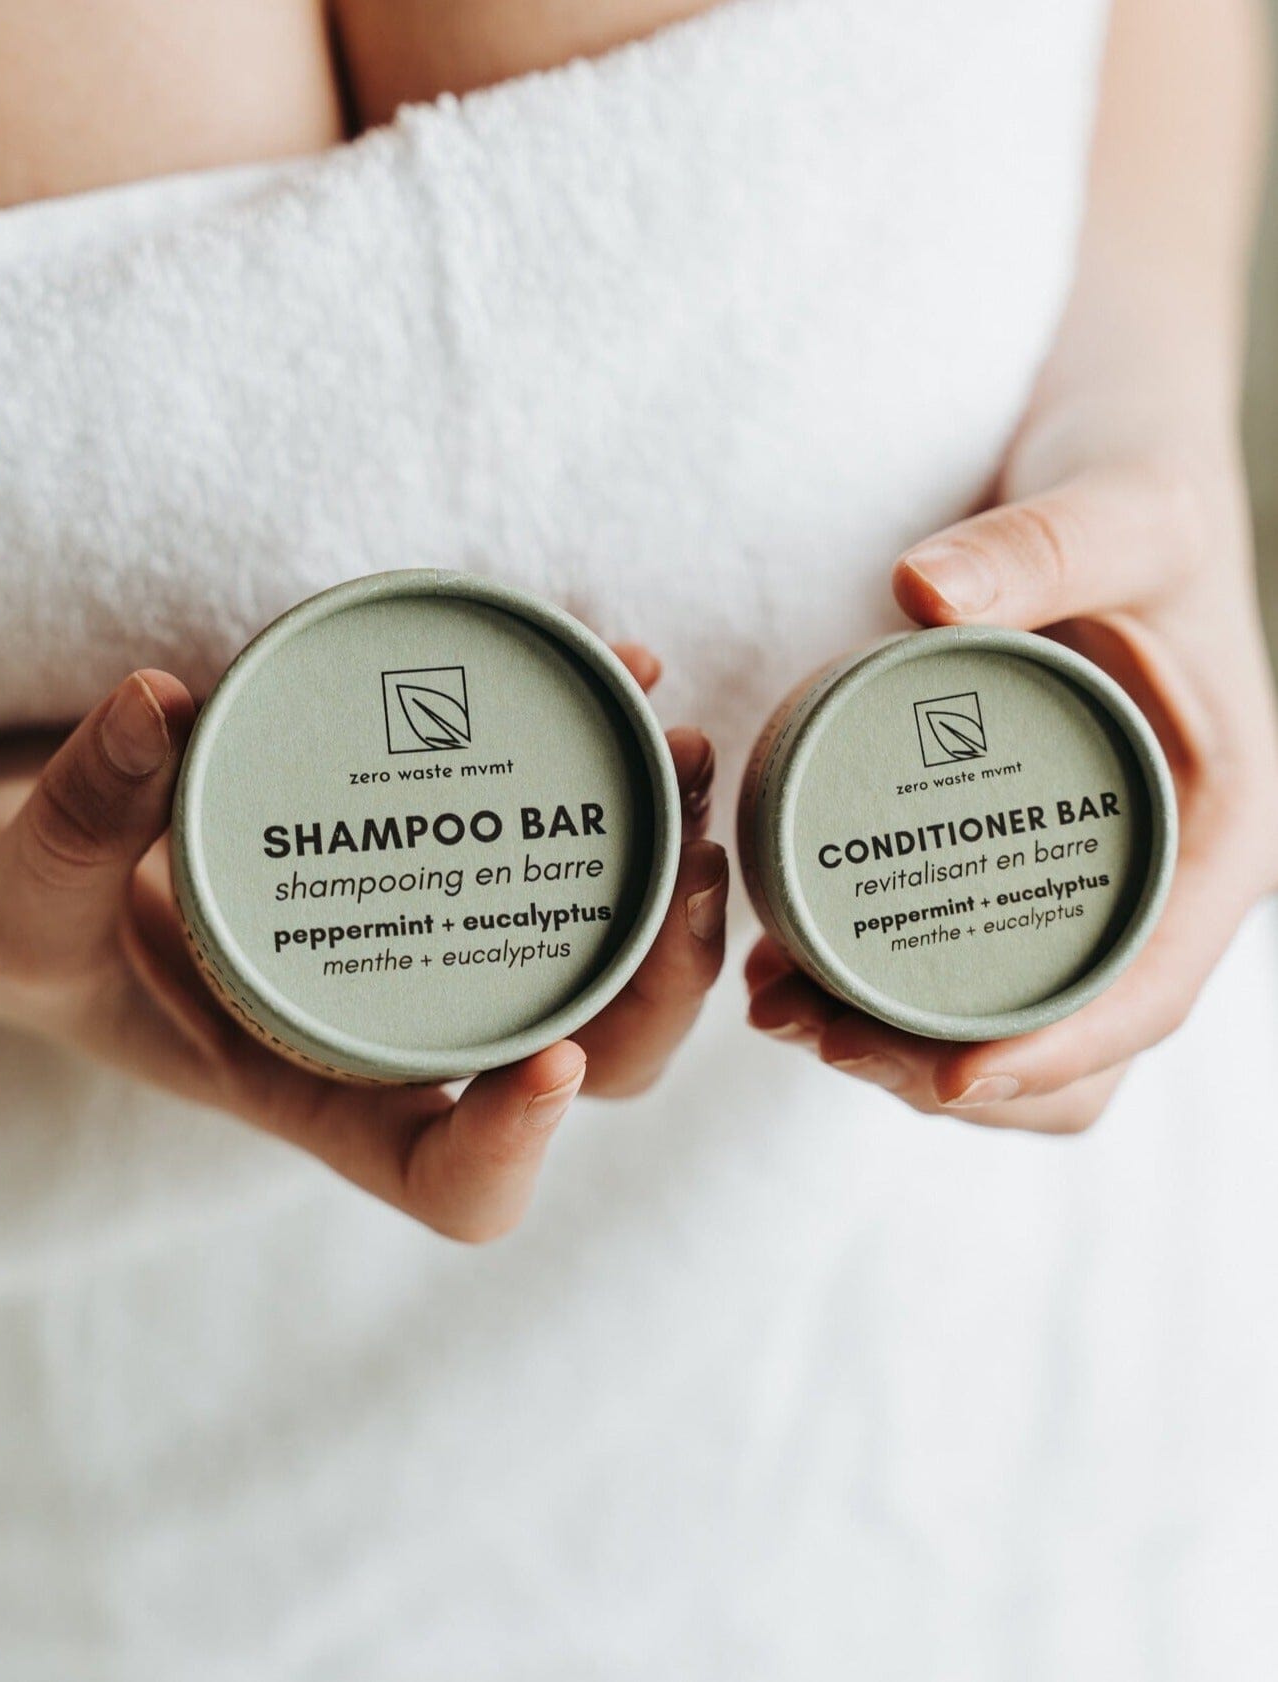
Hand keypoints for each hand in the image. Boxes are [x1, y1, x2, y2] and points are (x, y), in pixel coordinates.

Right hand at [0, 650, 725, 1238]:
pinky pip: (575, 828)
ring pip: (621, 948)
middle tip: (686, 867)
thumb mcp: (30, 897)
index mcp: (325, 1093)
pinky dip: (618, 759)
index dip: (516, 1147)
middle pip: (595, 1061)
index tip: (549, 1066)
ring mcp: (451, 944)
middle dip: (664, 981)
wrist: (76, 859)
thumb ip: (76, 825)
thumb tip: (155, 706)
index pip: (450, 1178)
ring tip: (682, 748)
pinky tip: (626, 663)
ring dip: (677, 864)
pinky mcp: (458, 849)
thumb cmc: (48, 921)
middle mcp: (417, 1034)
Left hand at [747, 420, 1277, 1131]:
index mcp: (1215, 840)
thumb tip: (920, 589)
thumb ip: (1039, 546)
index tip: (949, 1078)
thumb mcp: (1121, 514)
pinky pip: (968, 980)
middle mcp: (1157, 888)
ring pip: (1008, 1033)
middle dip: (940, 1072)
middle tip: (805, 1027)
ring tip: (777, 1007)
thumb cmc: (1147, 507)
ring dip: (898, 1054)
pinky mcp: (1022, 869)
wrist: (1123, 487)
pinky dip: (888, 1005)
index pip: (1150, 993)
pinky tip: (791, 971)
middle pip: (1067, 1046)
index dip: (1058, 1054)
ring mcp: (1087, 889)